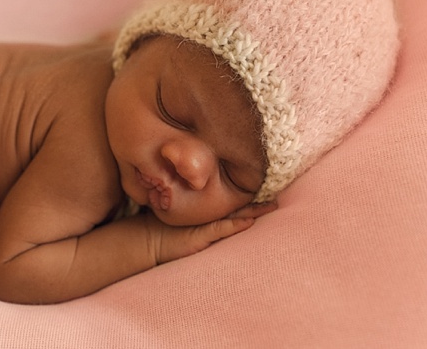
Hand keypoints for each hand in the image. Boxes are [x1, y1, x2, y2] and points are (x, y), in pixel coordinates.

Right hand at [152, 202, 276, 263]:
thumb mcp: (183, 220)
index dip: (249, 195)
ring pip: (235, 215)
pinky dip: (236, 225)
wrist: (147, 239)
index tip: (268, 187)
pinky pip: (222, 229)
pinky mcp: (201, 236)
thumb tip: (218, 203)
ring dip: (254, 211)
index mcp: (205, 211)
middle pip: (238, 205)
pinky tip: (249, 222)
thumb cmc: (163, 230)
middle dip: (258, 201)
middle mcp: (207, 215)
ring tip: (273, 206)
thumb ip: (197, 212)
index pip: (232, 201)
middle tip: (278, 193)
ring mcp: (205, 225)